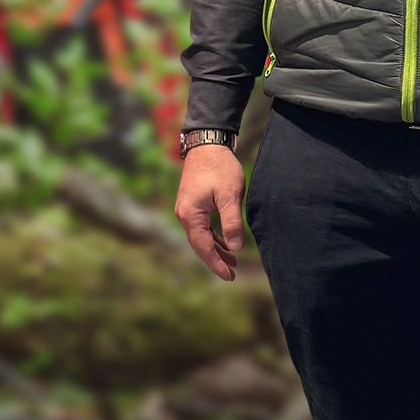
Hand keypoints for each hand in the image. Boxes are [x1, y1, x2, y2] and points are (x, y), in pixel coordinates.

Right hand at [174, 145, 244, 280]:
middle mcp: (184, 214)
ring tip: (232, 260)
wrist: (207, 143)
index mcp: (190, 215)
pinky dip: (213, 236)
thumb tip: (235, 248)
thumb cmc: (219, 167)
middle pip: (200, 244)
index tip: (230, 276)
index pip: (203, 247)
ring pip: (201, 235)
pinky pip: (201, 226)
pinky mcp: (192, 202)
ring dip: (215, 248)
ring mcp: (187, 208)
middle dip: (215, 259)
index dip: (216, 264)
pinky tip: (224, 241)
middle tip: (232, 272)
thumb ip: (232, 222)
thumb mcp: (230, 195)